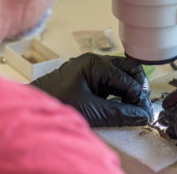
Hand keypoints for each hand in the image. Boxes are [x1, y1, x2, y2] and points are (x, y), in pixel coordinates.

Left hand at [31, 53, 152, 126]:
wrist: (31, 108)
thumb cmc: (56, 104)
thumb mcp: (91, 110)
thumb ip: (119, 112)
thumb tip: (141, 115)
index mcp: (94, 64)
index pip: (126, 77)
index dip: (138, 95)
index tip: (145, 112)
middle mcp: (95, 62)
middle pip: (127, 68)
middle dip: (138, 85)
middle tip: (143, 105)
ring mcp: (92, 68)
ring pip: (121, 73)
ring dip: (130, 88)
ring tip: (135, 106)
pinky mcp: (89, 77)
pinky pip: (111, 80)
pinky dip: (120, 90)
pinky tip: (123, 103)